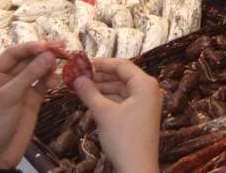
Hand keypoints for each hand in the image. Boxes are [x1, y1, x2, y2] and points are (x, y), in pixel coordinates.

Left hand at [0, 42, 60, 168]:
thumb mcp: (8, 98)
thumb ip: (29, 75)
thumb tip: (50, 55)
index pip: (13, 54)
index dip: (30, 47)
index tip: (48, 46)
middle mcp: (8, 79)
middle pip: (28, 60)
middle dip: (44, 53)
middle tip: (63, 47)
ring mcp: (21, 89)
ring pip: (38, 70)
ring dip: (49, 66)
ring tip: (63, 63)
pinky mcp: (33, 99)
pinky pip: (43, 83)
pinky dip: (51, 79)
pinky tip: (57, 80)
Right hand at [72, 58, 160, 172]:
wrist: (137, 168)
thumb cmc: (124, 138)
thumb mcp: (103, 113)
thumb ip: (89, 92)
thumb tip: (76, 78)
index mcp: (145, 83)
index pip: (122, 65)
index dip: (101, 62)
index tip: (82, 62)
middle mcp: (149, 89)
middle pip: (122, 76)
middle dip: (100, 76)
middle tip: (78, 75)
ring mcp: (146, 102)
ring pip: (121, 88)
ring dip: (103, 87)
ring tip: (81, 87)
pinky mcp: (141, 114)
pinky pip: (123, 100)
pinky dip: (109, 99)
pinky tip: (92, 99)